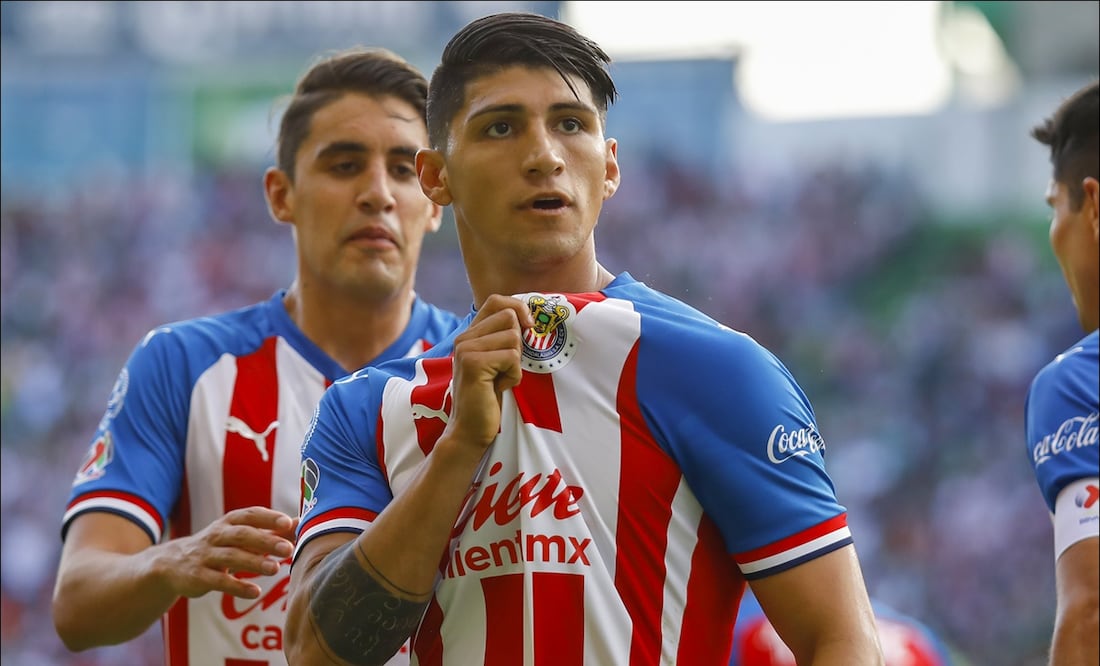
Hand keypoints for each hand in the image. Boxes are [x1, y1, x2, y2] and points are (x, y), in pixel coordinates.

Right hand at [156, 506, 296, 599]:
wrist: (172, 564)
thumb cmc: (218, 546)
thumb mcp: (240, 535)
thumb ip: (270, 531)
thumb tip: (301, 523)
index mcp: (229, 522)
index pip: (251, 515)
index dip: (269, 518)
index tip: (288, 523)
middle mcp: (217, 535)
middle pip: (243, 535)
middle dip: (266, 541)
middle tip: (288, 549)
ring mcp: (206, 556)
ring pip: (231, 557)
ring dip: (254, 563)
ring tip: (275, 569)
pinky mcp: (198, 576)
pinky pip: (219, 581)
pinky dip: (237, 587)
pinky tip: (255, 592)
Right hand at [445, 294, 534, 453]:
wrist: (470, 430)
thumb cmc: (488, 398)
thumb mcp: (497, 362)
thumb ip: (503, 339)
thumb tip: (530, 316)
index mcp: (469, 334)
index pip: (497, 301)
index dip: (518, 307)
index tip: (529, 326)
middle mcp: (464, 338)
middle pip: (510, 317)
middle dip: (518, 344)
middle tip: (505, 367)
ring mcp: (466, 349)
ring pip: (513, 337)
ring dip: (515, 363)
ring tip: (500, 379)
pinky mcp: (473, 363)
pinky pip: (512, 357)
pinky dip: (513, 376)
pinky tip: (498, 388)